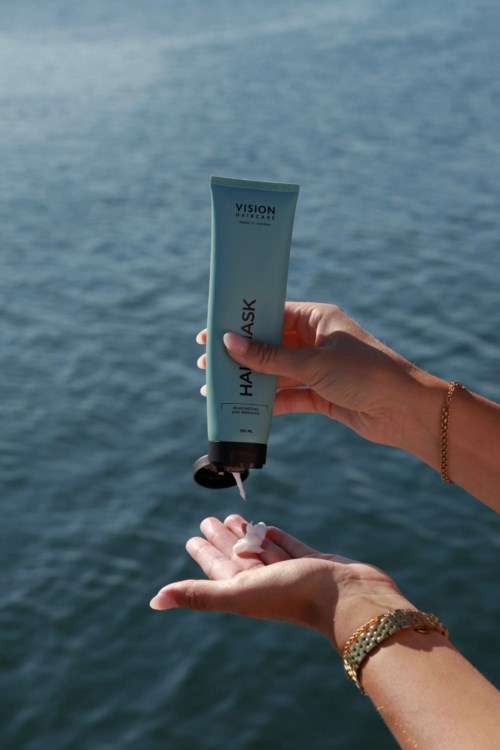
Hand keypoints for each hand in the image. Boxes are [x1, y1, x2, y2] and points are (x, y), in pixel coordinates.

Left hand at [149, 515, 412, 651]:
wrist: (349, 597)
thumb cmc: (293, 596)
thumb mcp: (239, 593)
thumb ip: (198, 595)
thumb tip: (153, 601)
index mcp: (245, 590)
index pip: (217, 569)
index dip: (204, 554)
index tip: (192, 538)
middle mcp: (265, 581)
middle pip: (237, 556)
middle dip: (222, 539)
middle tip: (208, 520)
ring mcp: (290, 571)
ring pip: (261, 549)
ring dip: (247, 534)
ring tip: (234, 516)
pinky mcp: (312, 562)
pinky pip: (288, 545)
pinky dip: (276, 536)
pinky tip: (269, 527)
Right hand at [197, 301, 443, 448]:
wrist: (404, 410)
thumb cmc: (365, 373)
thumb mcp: (313, 362)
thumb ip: (270, 357)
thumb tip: (230, 344)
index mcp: (319, 319)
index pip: (273, 314)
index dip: (243, 323)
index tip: (214, 330)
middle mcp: (318, 341)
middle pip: (271, 345)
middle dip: (242, 354)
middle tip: (208, 362)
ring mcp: (320, 369)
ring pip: (277, 372)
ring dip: (252, 380)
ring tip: (219, 386)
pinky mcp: (323, 395)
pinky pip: (289, 395)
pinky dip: (269, 402)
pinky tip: (246, 407)